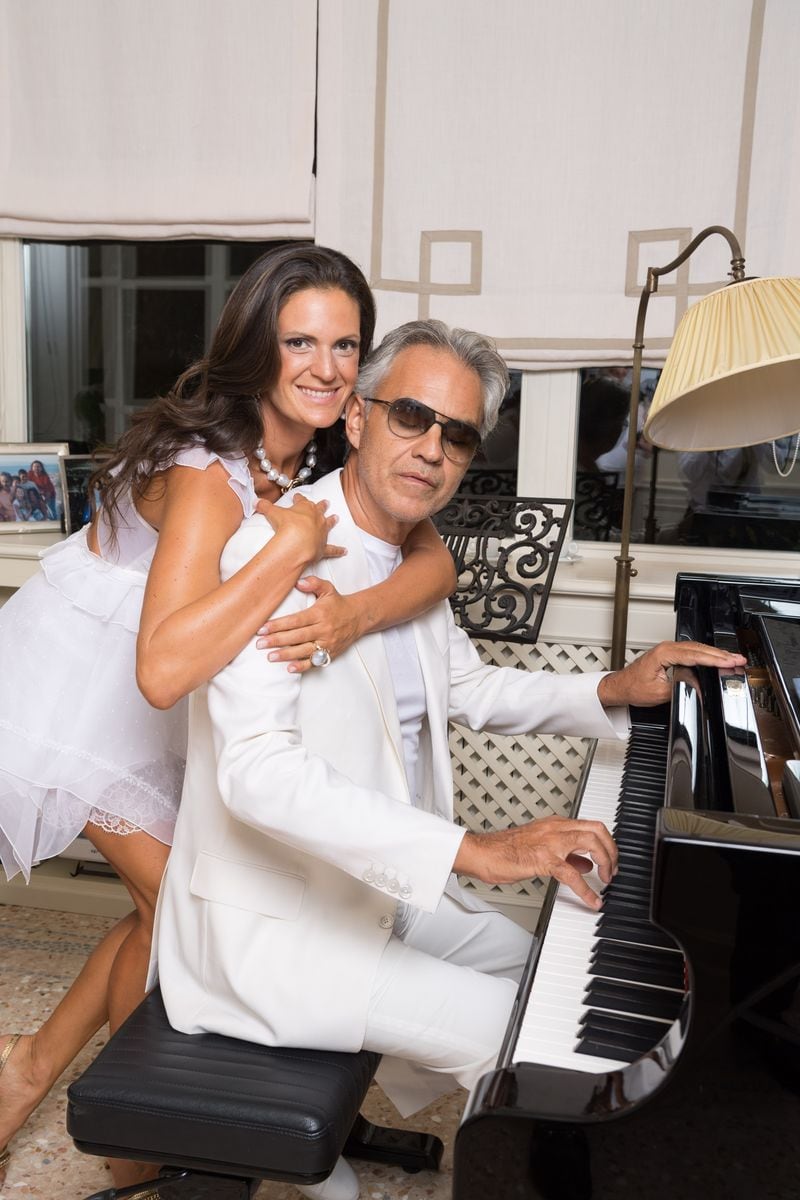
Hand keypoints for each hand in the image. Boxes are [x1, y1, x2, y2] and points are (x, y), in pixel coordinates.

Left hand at [256, 577, 363, 673]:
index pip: (295, 620)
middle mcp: (323, 629)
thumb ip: (313, 583)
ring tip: (270, 656)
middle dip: (277, 640)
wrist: (359, 617)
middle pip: (297, 636)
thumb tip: (298, 582)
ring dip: (286, 655)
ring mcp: (327, 643)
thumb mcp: (328, 589)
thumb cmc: (338, 603)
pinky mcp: (330, 653)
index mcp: (319, 614)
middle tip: (260, 644)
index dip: (278, 625)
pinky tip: (289, 668)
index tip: (262, 628)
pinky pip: (315, 662)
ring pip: (304, 651)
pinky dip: (302, 666)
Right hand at [257, 495, 344, 564]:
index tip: (298, 495)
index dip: (299, 498)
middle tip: (326, 502)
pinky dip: (339, 550)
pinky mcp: (323, 547)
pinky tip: (344, 551)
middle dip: (322, 505)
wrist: (296, 542)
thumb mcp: (273, 513)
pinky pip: (333, 549)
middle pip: (319, 509)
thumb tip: (256, 502)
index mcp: (305, 508)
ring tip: (336, 518)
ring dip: (332, 521)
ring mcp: (321, 532)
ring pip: (329, 524)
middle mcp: (316, 518)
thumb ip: (265, 507)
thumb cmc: (287, 526)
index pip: (302, 500)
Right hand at [454, 815, 617, 910]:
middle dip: (612, 850)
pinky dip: (586, 890)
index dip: (606, 843)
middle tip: (613, 869)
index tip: (610, 859)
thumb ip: (564, 852)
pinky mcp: (543, 859)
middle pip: (597, 830)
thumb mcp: (539, 845)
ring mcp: (550, 842)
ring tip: (606, 881)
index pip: (591, 826)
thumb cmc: (504, 850)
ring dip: (606, 863)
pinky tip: (592, 900)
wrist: (483, 852)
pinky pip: (572, 875)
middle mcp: (556, 829)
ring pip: (591, 843)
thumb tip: (584, 863)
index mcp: (555, 824)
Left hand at [597, 640, 746, 707]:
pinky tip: (717, 659)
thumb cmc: (633, 688)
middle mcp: (667, 648)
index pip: (696, 655)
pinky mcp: (670, 654)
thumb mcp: (659, 693)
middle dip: (721, 655)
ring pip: (697, 649)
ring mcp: (668, 650)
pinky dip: (706, 655)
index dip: (715, 659)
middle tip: (739, 659)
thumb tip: (696, 687)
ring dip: (716, 654)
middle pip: (700, 649)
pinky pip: (692, 652)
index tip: (729, 662)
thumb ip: (680, 688)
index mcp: (664, 653)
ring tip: (733, 659)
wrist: (620, 687)